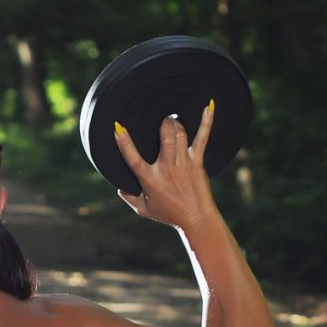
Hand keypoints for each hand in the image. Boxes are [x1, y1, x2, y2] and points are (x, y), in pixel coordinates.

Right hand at [113, 105, 218, 230]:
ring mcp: (184, 163)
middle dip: (162, 122)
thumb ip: (130, 198)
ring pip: (180, 133)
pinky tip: (208, 106)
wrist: (196, 219)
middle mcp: (167, 169)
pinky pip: (202, 137)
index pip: (133, 159)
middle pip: (165, 137)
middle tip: (160, 120)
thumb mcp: (144, 209)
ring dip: (174, 122)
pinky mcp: (198, 161)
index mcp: (150, 179)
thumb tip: (119, 188)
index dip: (124, 143)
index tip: (118, 127)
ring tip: (171, 121)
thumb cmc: (170, 214)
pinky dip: (206, 121)